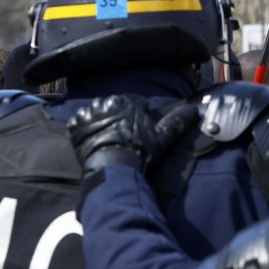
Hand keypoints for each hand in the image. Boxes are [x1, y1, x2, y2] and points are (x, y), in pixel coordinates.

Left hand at [68, 95, 196, 173]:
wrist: (113, 168)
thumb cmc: (139, 151)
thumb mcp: (163, 136)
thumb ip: (177, 120)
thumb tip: (194, 110)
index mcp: (125, 101)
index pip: (133, 101)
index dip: (139, 112)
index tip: (140, 124)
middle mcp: (105, 103)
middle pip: (113, 105)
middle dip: (119, 114)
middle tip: (124, 132)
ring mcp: (88, 114)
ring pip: (96, 111)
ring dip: (101, 119)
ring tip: (108, 134)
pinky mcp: (75, 127)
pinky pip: (79, 121)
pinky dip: (84, 127)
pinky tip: (92, 137)